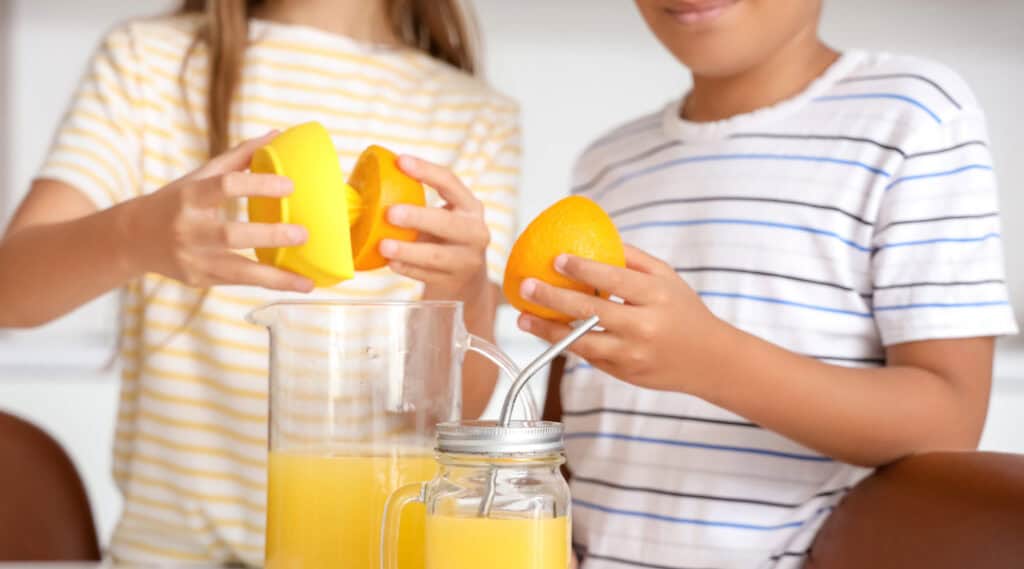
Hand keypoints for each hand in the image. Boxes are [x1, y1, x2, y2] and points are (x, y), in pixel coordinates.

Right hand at [125, 132, 313, 291]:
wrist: (133, 239)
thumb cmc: (177, 202)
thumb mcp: (200, 177)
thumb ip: (238, 158)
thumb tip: (277, 135)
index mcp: (190, 196)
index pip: (225, 186)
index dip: (258, 184)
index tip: (290, 186)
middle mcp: (189, 229)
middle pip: (231, 234)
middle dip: (269, 236)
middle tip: (303, 234)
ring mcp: (193, 258)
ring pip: (238, 271)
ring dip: (276, 277)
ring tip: (308, 282)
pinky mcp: (199, 279)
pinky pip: (239, 284)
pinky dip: (269, 284)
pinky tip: (296, 285)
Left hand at [381, 155, 490, 303]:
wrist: (466, 281)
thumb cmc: (444, 240)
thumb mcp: (443, 218)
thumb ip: (419, 203)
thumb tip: (369, 185)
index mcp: (470, 207)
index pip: (451, 183)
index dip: (427, 171)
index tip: (400, 161)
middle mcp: (475, 232)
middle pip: (448, 223)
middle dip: (418, 217)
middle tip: (390, 213)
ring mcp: (467, 260)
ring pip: (437, 255)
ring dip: (408, 250)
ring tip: (384, 246)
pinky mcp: (454, 282)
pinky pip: (427, 276)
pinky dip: (408, 269)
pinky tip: (391, 264)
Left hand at [516, 245, 724, 392]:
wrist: (710, 360)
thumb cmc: (684, 312)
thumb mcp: (667, 277)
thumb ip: (633, 259)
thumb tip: (597, 236)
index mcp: (656, 297)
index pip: (614, 281)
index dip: (583, 270)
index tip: (556, 259)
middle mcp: (644, 327)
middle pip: (591, 312)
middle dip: (554, 298)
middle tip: (527, 286)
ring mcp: (632, 354)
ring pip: (582, 342)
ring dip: (548, 329)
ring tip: (523, 317)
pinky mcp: (624, 373)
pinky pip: (589, 357)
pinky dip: (564, 343)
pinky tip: (544, 331)